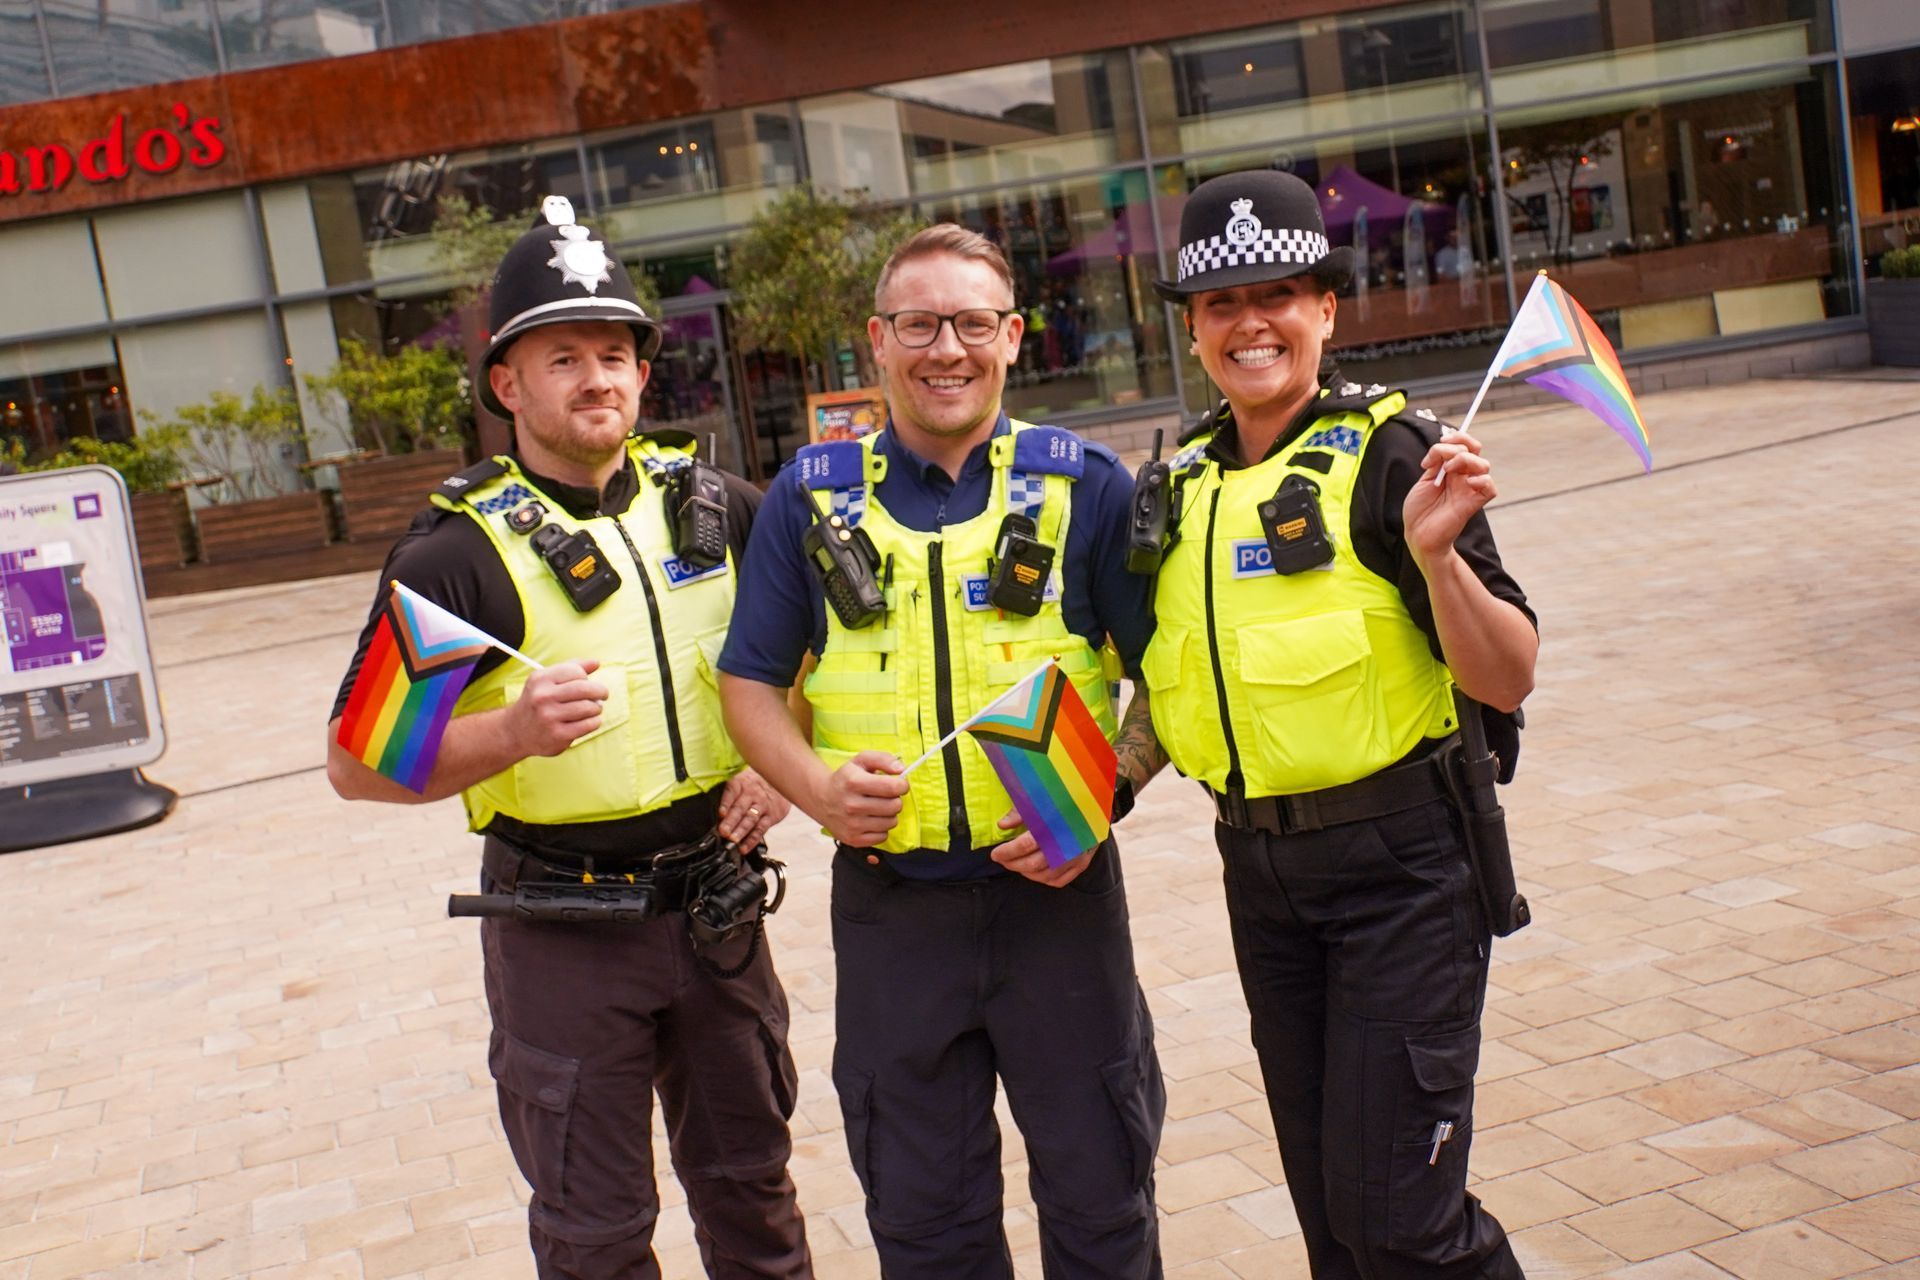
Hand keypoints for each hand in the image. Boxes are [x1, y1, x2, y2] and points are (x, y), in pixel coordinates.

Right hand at [509, 659, 607, 756]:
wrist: (516, 731)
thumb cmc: (538, 702)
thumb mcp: (547, 681)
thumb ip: (572, 668)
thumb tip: (596, 662)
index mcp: (541, 679)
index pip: (576, 672)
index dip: (586, 677)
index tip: (587, 683)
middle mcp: (542, 697)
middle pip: (585, 688)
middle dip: (600, 691)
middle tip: (603, 695)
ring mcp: (549, 717)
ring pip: (589, 707)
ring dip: (597, 708)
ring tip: (593, 709)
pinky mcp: (558, 735)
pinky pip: (589, 724)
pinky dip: (595, 722)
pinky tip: (589, 721)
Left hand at [717, 768, 788, 851]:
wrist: (779, 781)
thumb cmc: (753, 784)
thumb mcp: (741, 781)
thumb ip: (728, 796)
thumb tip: (713, 815)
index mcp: (741, 783)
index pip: (732, 792)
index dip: (726, 802)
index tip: (720, 813)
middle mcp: (752, 794)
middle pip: (740, 808)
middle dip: (731, 821)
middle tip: (723, 831)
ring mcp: (762, 806)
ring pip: (750, 819)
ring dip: (741, 831)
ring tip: (733, 840)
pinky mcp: (771, 816)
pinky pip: (760, 830)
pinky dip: (751, 840)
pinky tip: (743, 848)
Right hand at [817, 750, 907, 847]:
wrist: (821, 799)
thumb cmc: (847, 779)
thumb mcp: (861, 760)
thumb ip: (883, 759)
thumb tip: (901, 769)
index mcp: (854, 782)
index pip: (893, 787)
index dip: (902, 785)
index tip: (898, 784)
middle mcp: (851, 805)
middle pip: (895, 806)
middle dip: (895, 799)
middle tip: (885, 796)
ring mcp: (852, 824)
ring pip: (891, 822)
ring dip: (889, 814)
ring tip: (878, 807)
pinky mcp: (853, 839)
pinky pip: (883, 837)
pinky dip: (881, 828)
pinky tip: (871, 820)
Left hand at [988, 808, 1094, 885]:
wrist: (1096, 804)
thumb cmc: (1064, 800)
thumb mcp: (1040, 799)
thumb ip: (1020, 812)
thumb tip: (1002, 825)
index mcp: (1053, 827)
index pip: (1024, 846)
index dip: (1006, 852)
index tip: (995, 854)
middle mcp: (1065, 845)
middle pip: (1032, 864)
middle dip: (1013, 864)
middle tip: (1003, 860)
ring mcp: (1075, 857)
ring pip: (1045, 876)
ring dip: (1026, 873)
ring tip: (1017, 865)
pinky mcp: (1082, 864)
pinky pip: (1059, 881)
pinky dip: (1043, 879)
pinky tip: (1035, 872)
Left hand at [1405, 430, 1496, 567]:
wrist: (1417, 534)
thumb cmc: (1419, 510)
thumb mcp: (1424, 480)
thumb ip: (1437, 462)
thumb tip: (1445, 445)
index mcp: (1451, 469)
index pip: (1465, 444)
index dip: (1457, 437)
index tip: (1439, 441)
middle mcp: (1463, 477)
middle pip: (1475, 449)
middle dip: (1458, 444)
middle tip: (1439, 456)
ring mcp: (1469, 489)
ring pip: (1483, 464)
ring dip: (1464, 460)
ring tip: (1446, 471)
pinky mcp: (1473, 503)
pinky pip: (1490, 487)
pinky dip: (1482, 480)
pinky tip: (1465, 483)